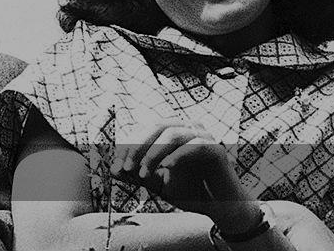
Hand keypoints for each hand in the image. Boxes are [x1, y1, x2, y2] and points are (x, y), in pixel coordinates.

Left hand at [111, 120, 256, 229]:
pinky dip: (175, 156)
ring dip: (152, 154)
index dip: (127, 146)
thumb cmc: (189, 190)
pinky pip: (193, 146)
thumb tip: (114, 169)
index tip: (117, 168)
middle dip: (136, 147)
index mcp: (172, 131)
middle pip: (155, 127)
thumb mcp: (157, 183)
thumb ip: (138, 174)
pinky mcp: (215, 148)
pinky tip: (166, 170)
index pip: (144, 129)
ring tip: (143, 174)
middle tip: (127, 169)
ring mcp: (203, 135)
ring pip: (172, 134)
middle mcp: (188, 127)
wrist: (219, 207)